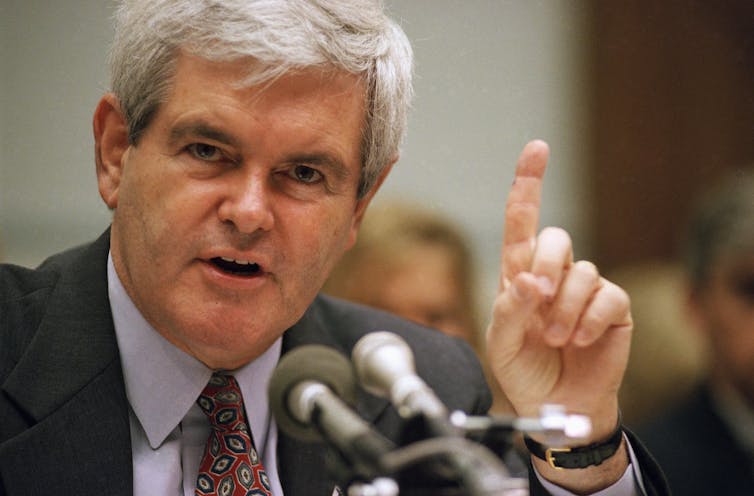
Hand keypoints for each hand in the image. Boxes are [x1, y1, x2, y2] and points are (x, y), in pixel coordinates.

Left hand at [486, 140, 631, 488]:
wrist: (555, 404)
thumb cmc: (524, 369)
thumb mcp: (502, 343)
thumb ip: (509, 310)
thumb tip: (525, 278)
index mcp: (519, 274)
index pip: (522, 221)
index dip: (529, 183)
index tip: (537, 148)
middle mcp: (553, 273)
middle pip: (556, 237)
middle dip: (545, 266)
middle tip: (536, 302)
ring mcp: (585, 288)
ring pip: (581, 271)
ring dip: (563, 308)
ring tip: (554, 338)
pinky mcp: (612, 307)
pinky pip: (607, 296)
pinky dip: (588, 320)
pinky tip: (580, 340)